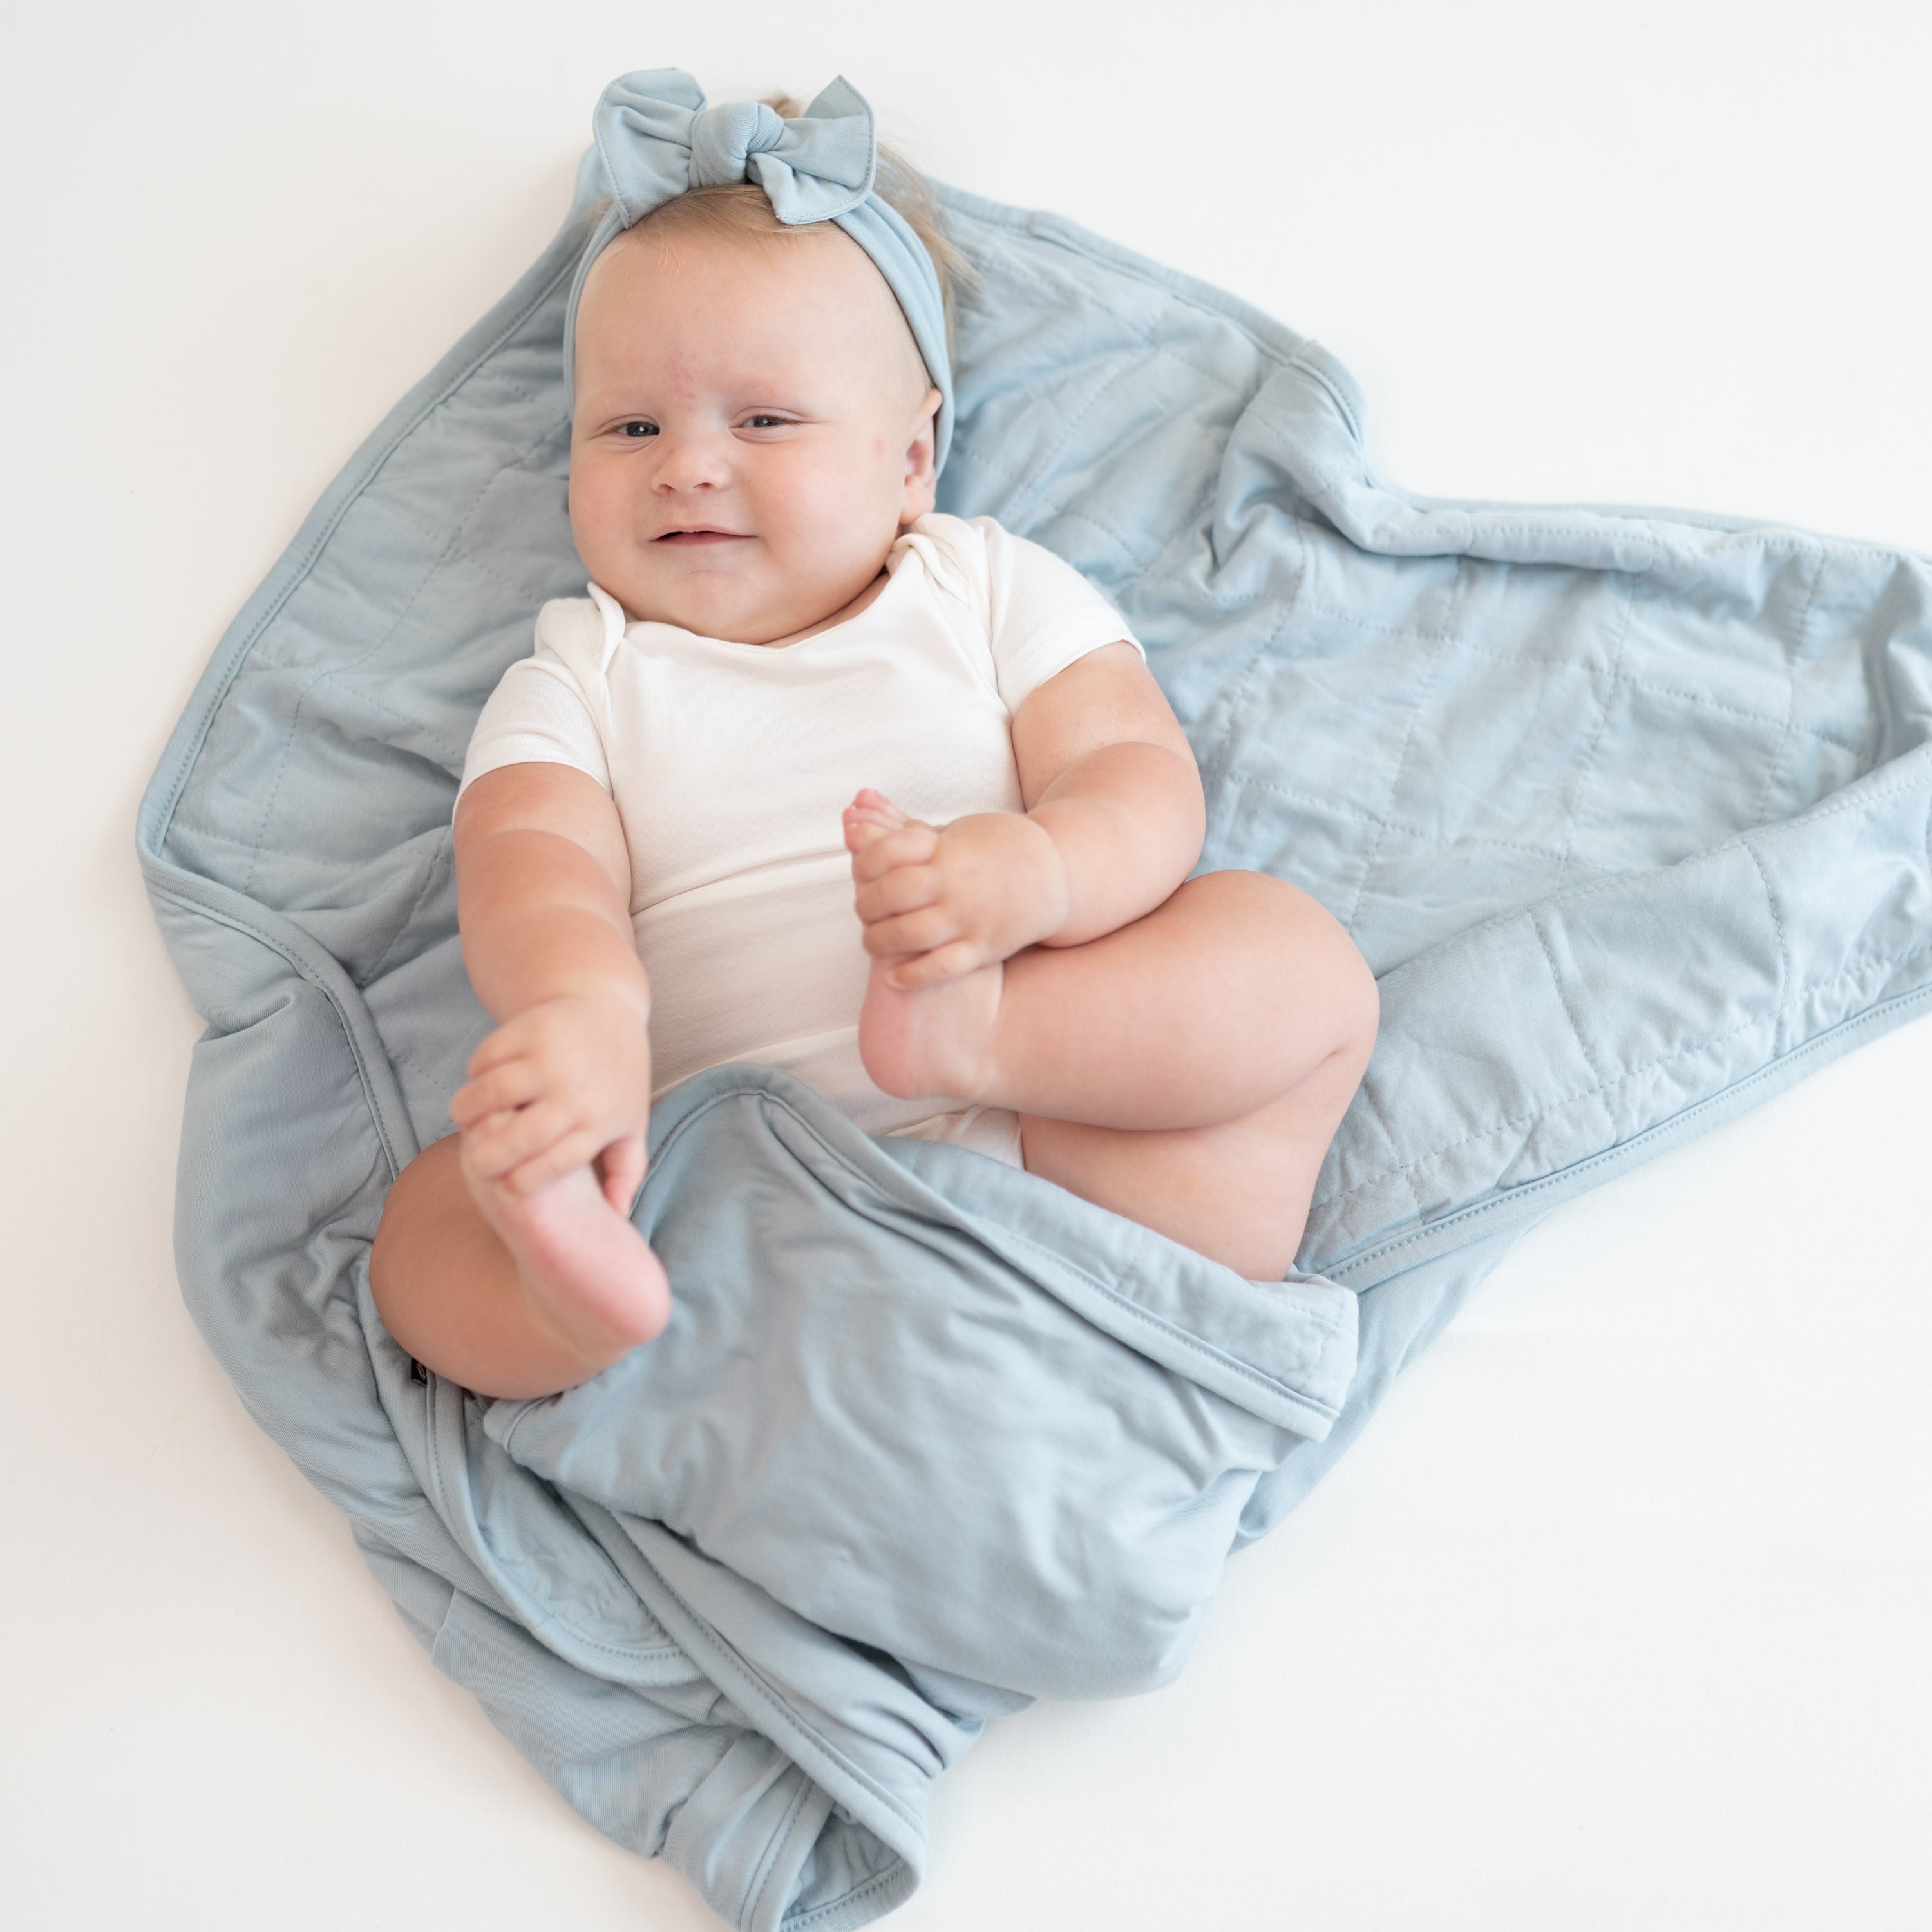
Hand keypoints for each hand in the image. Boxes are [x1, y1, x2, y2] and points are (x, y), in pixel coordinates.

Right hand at [449, 989, 651, 1207]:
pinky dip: (474, 1074)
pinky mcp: (531, 1027)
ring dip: (468, 1111)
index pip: (553, 1166)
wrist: (609, 1008)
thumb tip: (618, 1218)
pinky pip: (486, 1058)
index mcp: (598, 1122)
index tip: (506, 1190)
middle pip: (520, 1137)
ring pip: (493, 1093)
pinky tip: (480, 1082)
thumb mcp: (631, 1124)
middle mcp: (575, 1091)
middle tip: (477, 1163)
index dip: (520, 1185)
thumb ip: (626, 1173)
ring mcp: (552, 1056)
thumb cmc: (616, 1078)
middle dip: (489, 1160)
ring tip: (467, 1121)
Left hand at [843, 787, 1069, 988]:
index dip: (863, 864)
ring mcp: (971, 918)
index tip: (860, 873)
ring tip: (873, 941)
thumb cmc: (995, 848)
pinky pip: (942, 968)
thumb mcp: (951, 830)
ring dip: (879, 941)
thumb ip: (900, 825)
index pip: (886, 852)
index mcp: (947, 849)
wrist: (1057, 874)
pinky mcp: (984, 948)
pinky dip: (912, 975)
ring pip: (910, 935)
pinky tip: (894, 977)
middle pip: (891, 894)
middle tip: (863, 911)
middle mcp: (956, 884)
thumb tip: (852, 808)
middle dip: (866, 905)